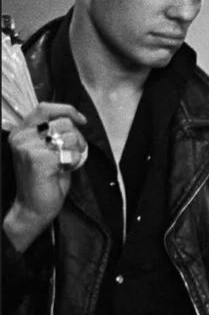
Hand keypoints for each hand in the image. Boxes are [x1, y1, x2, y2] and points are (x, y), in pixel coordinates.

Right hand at [3, 103, 88, 250]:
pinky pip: (71, 152)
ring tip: (66, 162)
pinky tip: (64, 169)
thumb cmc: (44, 179)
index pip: (45, 108)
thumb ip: (54, 132)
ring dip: (76, 149)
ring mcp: (28, 148)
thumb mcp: (46, 149)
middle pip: (63, 122)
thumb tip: (74, 119)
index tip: (81, 120)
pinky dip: (74, 161)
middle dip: (76, 137)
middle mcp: (21, 137)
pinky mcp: (39, 160)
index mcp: (21, 132)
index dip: (67, 110)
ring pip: (69, 136)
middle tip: (72, 152)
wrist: (33, 206)